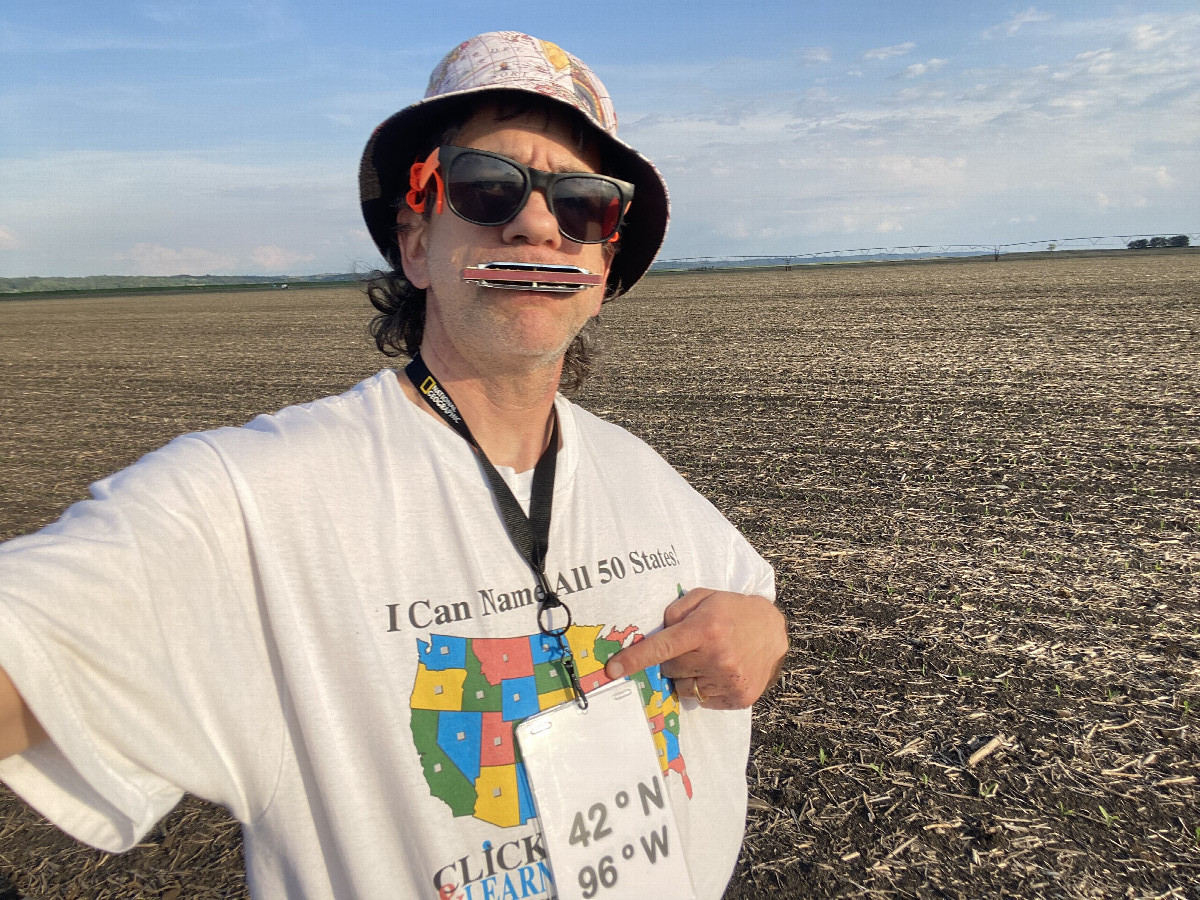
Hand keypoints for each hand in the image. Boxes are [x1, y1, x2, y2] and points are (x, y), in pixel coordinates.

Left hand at [604, 588, 787, 708]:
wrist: (773, 631)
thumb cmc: (732, 610)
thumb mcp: (703, 597)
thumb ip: (676, 611)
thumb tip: (655, 633)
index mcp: (705, 629)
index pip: (662, 648)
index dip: (634, 659)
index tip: (612, 670)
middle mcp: (717, 657)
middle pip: (670, 669)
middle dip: (673, 660)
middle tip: (691, 647)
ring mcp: (729, 680)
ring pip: (684, 687)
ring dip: (688, 676)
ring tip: (707, 659)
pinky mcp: (739, 697)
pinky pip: (703, 699)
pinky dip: (705, 687)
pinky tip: (719, 670)